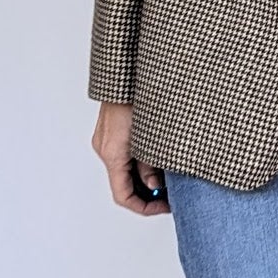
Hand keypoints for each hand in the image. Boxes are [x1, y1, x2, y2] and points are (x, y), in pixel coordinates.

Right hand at [92, 101, 170, 215]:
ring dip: (146, 176)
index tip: (165, 206)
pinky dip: (141, 162)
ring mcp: (106, 140)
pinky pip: (125, 155)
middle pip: (124, 184)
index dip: (145, 208)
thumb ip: (152, 165)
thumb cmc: (139, 97)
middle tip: (172, 193)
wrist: (126, 69)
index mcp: (112, 153)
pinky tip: (161, 156)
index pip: (123, 196)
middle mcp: (105, 148)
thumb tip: (156, 186)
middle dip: (148, 192)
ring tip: (171, 173)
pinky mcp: (112, 131)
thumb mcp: (152, 137)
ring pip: (125, 170)